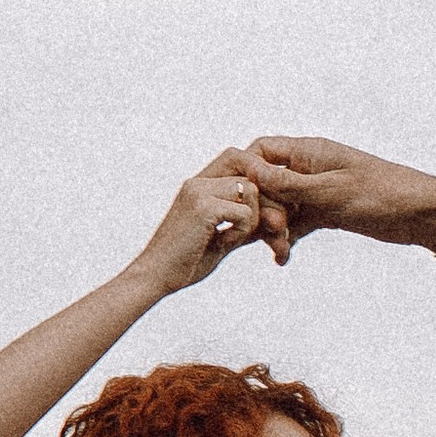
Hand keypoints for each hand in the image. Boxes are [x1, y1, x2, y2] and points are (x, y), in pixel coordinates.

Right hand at [132, 155, 285, 296]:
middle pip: (252, 173)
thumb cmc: (186, 262)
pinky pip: (244, 214)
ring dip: (253, 220)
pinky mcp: (202, 208)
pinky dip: (242, 233)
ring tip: (233, 239)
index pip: (241, 158)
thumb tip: (279, 218)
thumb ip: (246, 224)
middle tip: (271, 229)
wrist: (156, 277)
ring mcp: (199, 191)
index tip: (268, 209)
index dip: (261, 178)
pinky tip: (223, 244)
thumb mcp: (222, 238)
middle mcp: (199, 180)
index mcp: (201, 183)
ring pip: (251, 191)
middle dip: (268, 202)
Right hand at [239, 133, 435, 253]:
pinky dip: (289, 239)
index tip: (243, 200)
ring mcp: (317, 191)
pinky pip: (297, 224)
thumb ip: (291, 184)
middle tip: (272, 234)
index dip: (247, 172)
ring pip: (282, 208)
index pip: (262, 151)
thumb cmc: (382, 193)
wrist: (422, 214)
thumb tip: (251, 172)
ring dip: (275, 230)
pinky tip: (284, 258)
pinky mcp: (327, 213)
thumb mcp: (331, 191)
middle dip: (264, 210)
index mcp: (310, 151)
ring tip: (279, 253)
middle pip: (268, 184)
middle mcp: (309, 168)